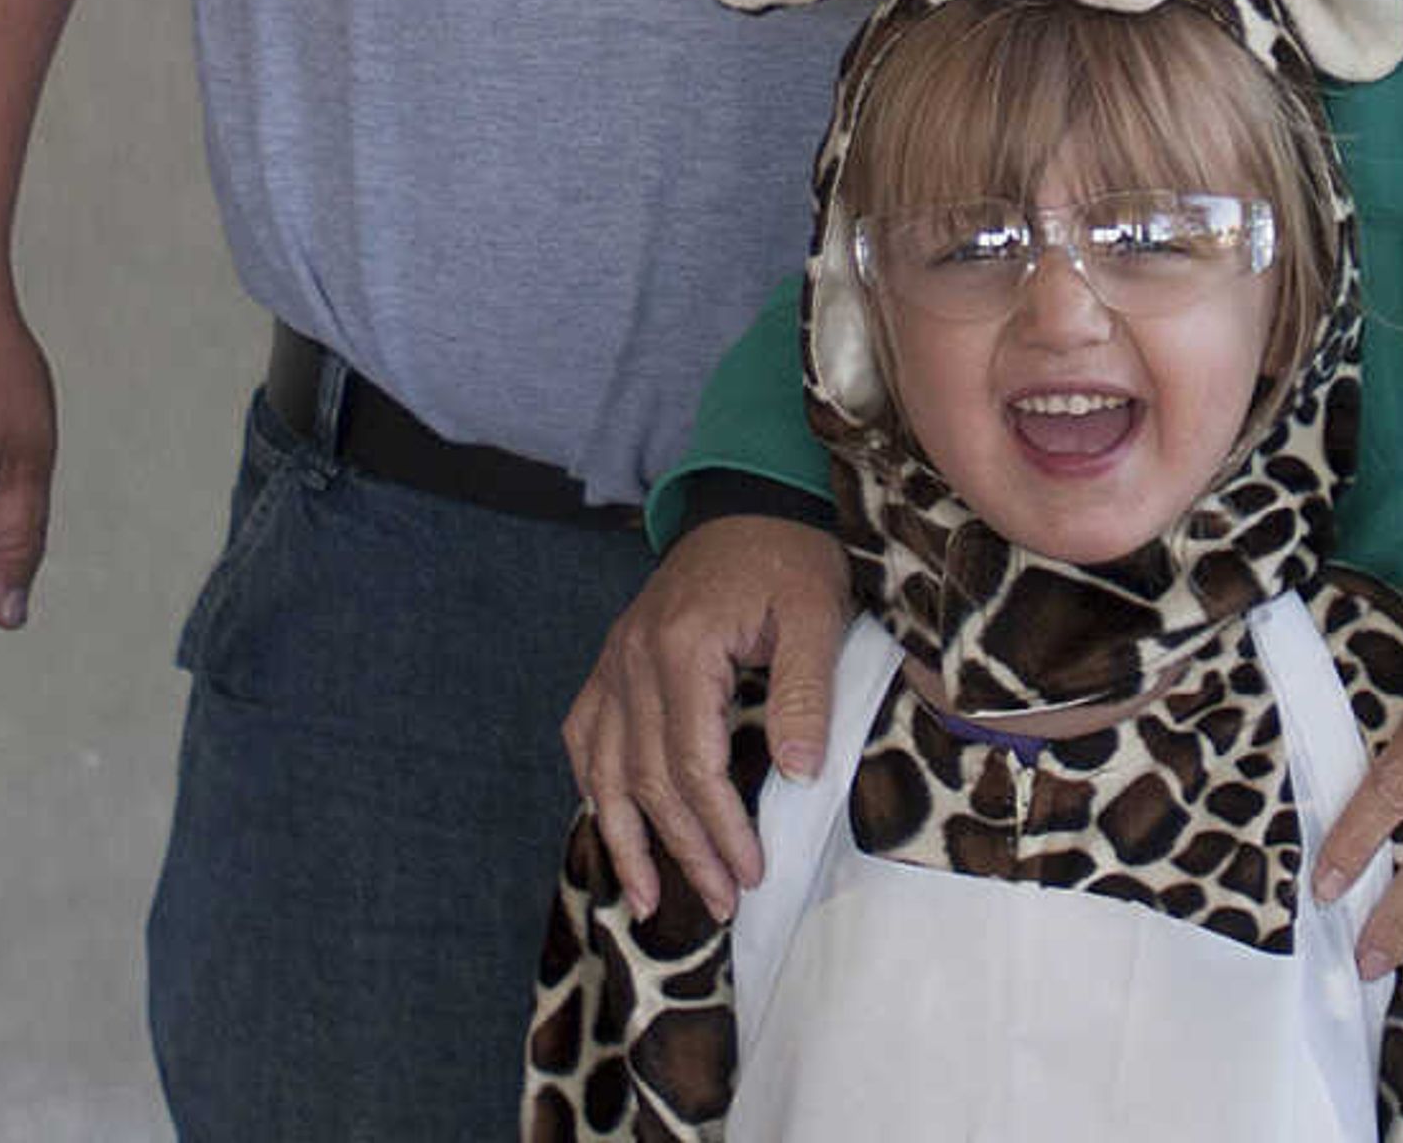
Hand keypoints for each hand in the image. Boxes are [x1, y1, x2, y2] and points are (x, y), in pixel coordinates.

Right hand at [564, 513, 849, 922]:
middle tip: (722, 900)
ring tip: (645, 900)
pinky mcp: (613, 660)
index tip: (750, 872)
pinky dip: (593, 785)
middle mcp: (633, 658)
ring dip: (623, 838)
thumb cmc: (788, 557)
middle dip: (683, 849)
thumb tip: (799, 776)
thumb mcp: (816, 613)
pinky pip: (586, 734)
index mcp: (682, 647)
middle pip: (647, 778)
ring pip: (603, 767)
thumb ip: (803, 693)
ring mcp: (614, 659)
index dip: (719, 827)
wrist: (750, 501)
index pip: (691, 764)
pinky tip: (609, 824)